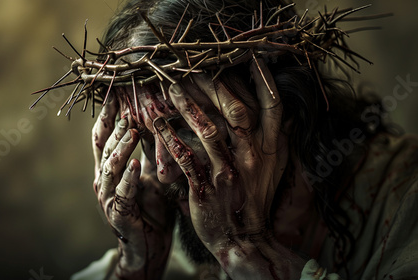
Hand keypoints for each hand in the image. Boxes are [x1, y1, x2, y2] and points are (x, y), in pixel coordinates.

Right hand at [92, 98, 173, 278]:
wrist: (148, 248)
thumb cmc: (150, 211)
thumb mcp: (151, 176)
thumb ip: (150, 154)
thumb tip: (158, 124)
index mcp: (109, 170)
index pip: (103, 137)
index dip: (108, 115)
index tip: (115, 93)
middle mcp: (103, 181)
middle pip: (103, 147)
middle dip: (115, 126)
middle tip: (128, 106)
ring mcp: (108, 198)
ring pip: (110, 168)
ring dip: (121, 147)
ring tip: (133, 130)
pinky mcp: (119, 215)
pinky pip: (122, 194)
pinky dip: (128, 179)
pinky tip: (135, 165)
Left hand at [153, 58, 304, 277]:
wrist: (244, 238)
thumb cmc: (253, 199)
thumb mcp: (272, 169)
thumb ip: (274, 139)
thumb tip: (279, 111)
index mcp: (269, 150)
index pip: (273, 107)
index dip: (265, 81)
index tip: (253, 57)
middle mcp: (252, 158)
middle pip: (237, 111)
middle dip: (216, 85)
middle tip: (194, 68)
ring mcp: (229, 172)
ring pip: (208, 131)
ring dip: (186, 107)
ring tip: (169, 88)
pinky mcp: (207, 188)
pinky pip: (185, 158)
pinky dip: (169, 138)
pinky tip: (156, 123)